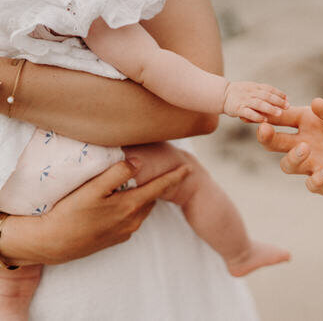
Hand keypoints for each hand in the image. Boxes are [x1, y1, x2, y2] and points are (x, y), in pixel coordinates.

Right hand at [1, 161, 189, 264]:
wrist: (49, 244)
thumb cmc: (68, 212)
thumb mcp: (92, 188)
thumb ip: (117, 173)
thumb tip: (139, 162)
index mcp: (131, 206)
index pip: (160, 187)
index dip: (175, 176)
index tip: (189, 168)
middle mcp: (133, 221)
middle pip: (151, 198)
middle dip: (158, 186)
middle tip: (159, 172)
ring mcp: (124, 232)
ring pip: (141, 209)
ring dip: (143, 197)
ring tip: (139, 184)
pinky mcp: (114, 239)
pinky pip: (130, 219)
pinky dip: (132, 208)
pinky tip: (119, 202)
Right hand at [223, 81, 288, 122]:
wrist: (221, 94)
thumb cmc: (239, 93)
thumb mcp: (251, 89)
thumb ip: (264, 93)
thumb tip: (282, 99)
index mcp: (255, 87)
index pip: (269, 89)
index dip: (278, 93)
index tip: (287, 99)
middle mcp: (250, 92)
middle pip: (266, 95)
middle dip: (278, 101)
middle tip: (287, 106)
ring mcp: (244, 100)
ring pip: (259, 103)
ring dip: (270, 108)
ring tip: (279, 113)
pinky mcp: (238, 108)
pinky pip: (248, 112)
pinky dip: (256, 116)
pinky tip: (264, 120)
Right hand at [257, 98, 322, 197]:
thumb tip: (316, 102)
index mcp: (310, 122)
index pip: (282, 117)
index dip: (270, 114)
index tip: (264, 111)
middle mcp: (306, 143)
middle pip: (275, 142)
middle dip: (266, 136)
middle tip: (264, 129)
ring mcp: (313, 164)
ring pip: (287, 164)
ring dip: (292, 157)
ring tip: (305, 148)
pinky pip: (310, 183)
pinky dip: (316, 177)